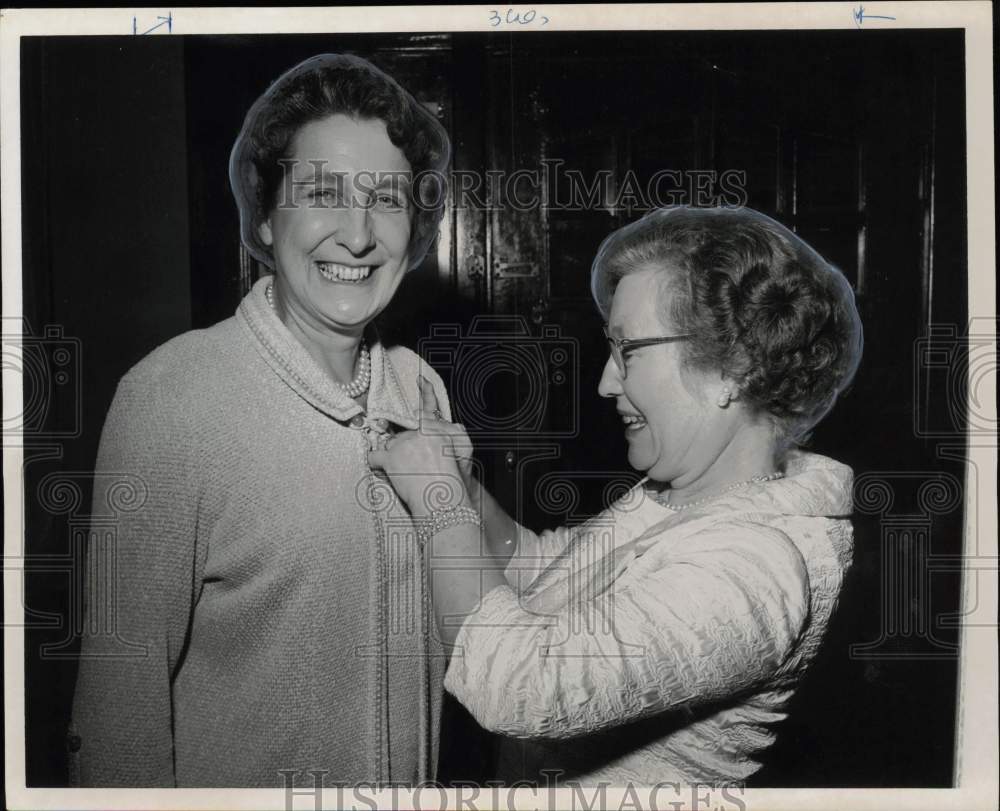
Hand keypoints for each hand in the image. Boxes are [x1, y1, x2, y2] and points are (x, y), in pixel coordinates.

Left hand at [368, 379, 469, 515]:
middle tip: (416, 468)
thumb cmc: (450, 482)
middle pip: (404, 435)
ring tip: (407, 475)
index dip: (425, 391)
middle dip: (406, 449)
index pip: (429, 408)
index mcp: (437, 430)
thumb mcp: (459, 454)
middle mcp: (419, 433)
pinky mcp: (391, 458)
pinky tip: (383, 470)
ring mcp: (404, 445)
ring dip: (394, 458)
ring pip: (390, 446)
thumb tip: (429, 434)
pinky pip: (375, 456)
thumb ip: (443, 439)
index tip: (421, 379)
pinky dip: (376, 464)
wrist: (442, 499)